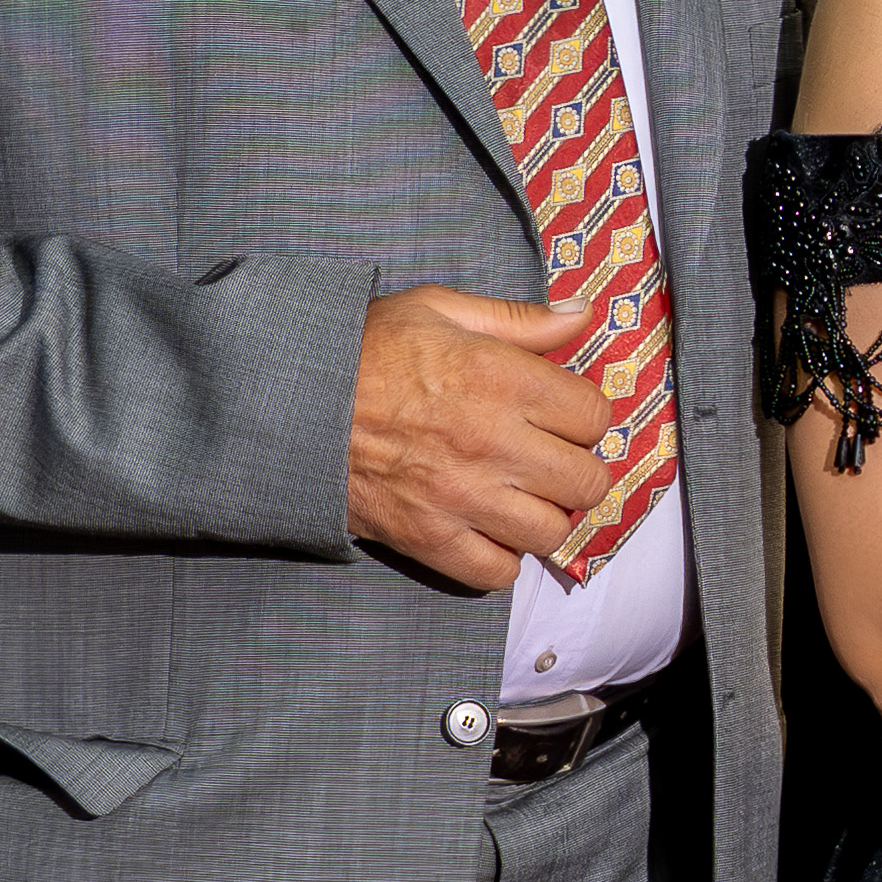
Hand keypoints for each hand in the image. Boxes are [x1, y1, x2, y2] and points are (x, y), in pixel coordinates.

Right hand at [345, 287, 609, 587]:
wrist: (287, 400)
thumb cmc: (362, 350)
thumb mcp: (438, 309)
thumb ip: (519, 318)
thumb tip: (584, 315)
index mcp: (500, 378)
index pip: (594, 415)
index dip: (584, 416)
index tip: (563, 416)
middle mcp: (492, 441)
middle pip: (587, 481)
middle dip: (577, 470)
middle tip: (550, 460)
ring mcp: (462, 496)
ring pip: (551, 531)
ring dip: (544, 516)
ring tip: (520, 497)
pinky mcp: (429, 538)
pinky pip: (497, 572)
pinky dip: (500, 558)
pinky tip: (487, 530)